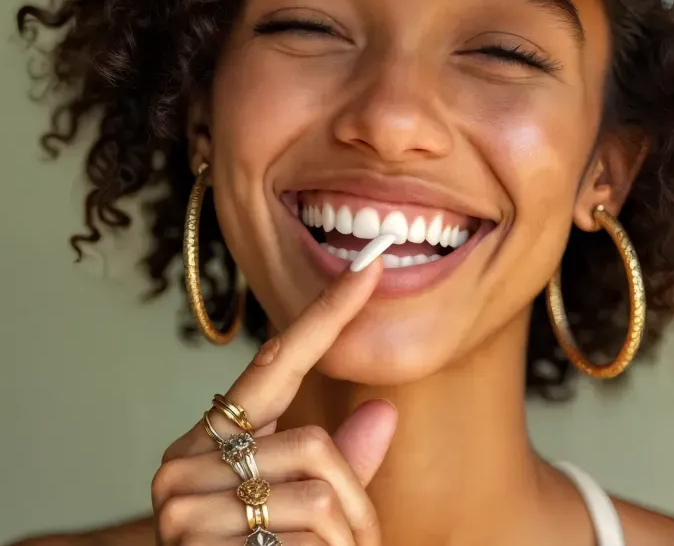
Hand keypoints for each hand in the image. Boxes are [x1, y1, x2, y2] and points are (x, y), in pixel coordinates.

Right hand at [149, 259, 397, 544]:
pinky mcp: (194, 540)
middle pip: (318, 448)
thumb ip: (340, 464)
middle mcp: (184, 462)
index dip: (327, 313)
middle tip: (362, 543)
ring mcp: (182, 503)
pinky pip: (299, 536)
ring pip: (318, 496)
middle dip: (359, 506)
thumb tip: (383, 412)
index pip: (276, 363)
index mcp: (213, 440)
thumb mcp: (298, 508)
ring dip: (347, 540)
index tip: (373, 264)